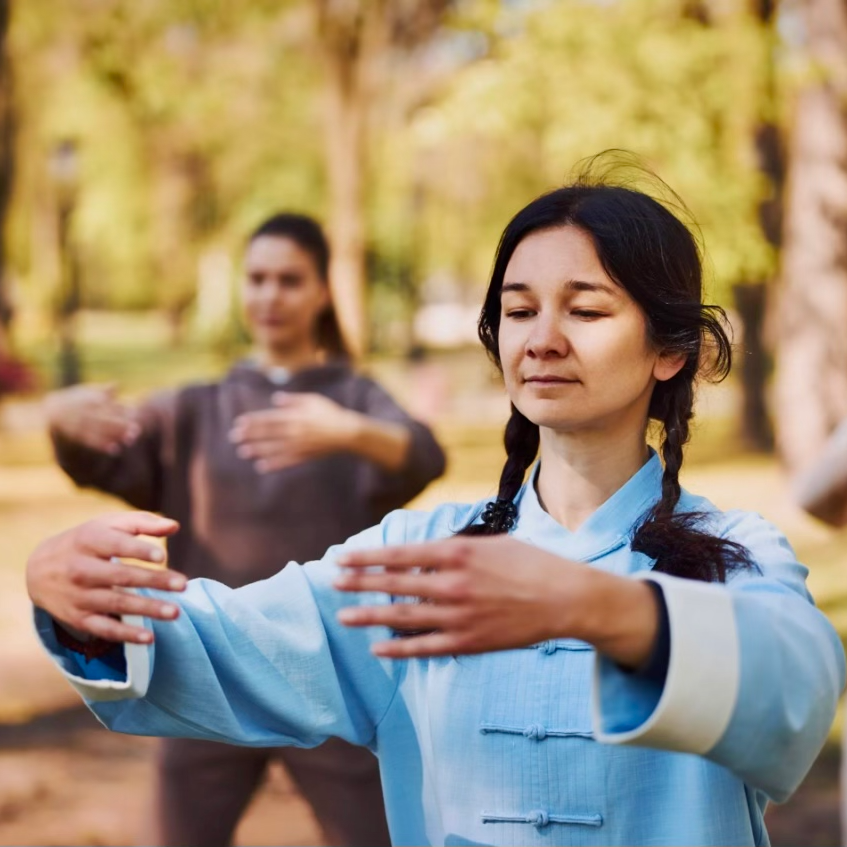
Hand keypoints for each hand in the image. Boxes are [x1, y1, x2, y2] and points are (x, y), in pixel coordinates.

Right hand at [27, 512, 186, 643]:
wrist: (38, 569)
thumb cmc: (86, 541)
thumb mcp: (108, 525)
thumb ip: (142, 523)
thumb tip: (175, 526)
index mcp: (89, 540)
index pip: (115, 544)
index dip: (138, 550)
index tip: (162, 555)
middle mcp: (81, 569)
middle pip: (121, 576)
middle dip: (153, 581)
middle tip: (183, 585)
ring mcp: (79, 595)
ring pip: (116, 603)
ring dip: (147, 608)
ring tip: (175, 612)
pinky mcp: (78, 618)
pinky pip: (103, 628)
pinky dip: (125, 635)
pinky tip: (149, 637)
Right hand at [45, 384, 139, 454]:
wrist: (52, 410)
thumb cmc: (77, 399)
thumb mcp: (88, 391)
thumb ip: (104, 391)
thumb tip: (117, 384)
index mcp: (84, 399)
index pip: (104, 404)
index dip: (120, 409)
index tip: (134, 413)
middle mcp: (79, 411)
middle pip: (102, 418)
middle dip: (119, 424)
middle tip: (137, 429)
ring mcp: (76, 424)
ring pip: (97, 431)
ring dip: (113, 436)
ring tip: (130, 440)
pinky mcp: (73, 435)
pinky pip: (89, 442)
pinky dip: (102, 446)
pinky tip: (116, 449)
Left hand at [228, 391, 359, 472]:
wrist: (347, 433)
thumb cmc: (330, 413)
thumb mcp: (312, 400)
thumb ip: (293, 400)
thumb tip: (276, 399)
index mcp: (295, 417)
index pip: (269, 419)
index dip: (253, 421)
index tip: (238, 423)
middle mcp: (294, 432)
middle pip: (267, 434)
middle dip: (249, 435)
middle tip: (233, 438)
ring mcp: (298, 446)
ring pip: (273, 449)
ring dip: (257, 450)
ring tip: (242, 452)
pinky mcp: (304, 456)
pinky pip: (285, 461)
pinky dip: (273, 464)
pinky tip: (261, 466)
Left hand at [334, 535, 658, 664]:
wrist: (565, 598)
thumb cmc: (529, 563)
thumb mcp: (490, 542)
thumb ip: (453, 548)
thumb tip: (419, 554)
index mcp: (458, 553)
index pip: (400, 554)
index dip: (368, 556)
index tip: (343, 557)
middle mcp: (453, 583)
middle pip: (394, 584)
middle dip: (359, 583)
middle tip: (332, 582)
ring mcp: (459, 615)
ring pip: (403, 617)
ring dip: (369, 616)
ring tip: (344, 616)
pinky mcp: (469, 642)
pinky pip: (425, 647)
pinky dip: (399, 649)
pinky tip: (377, 648)